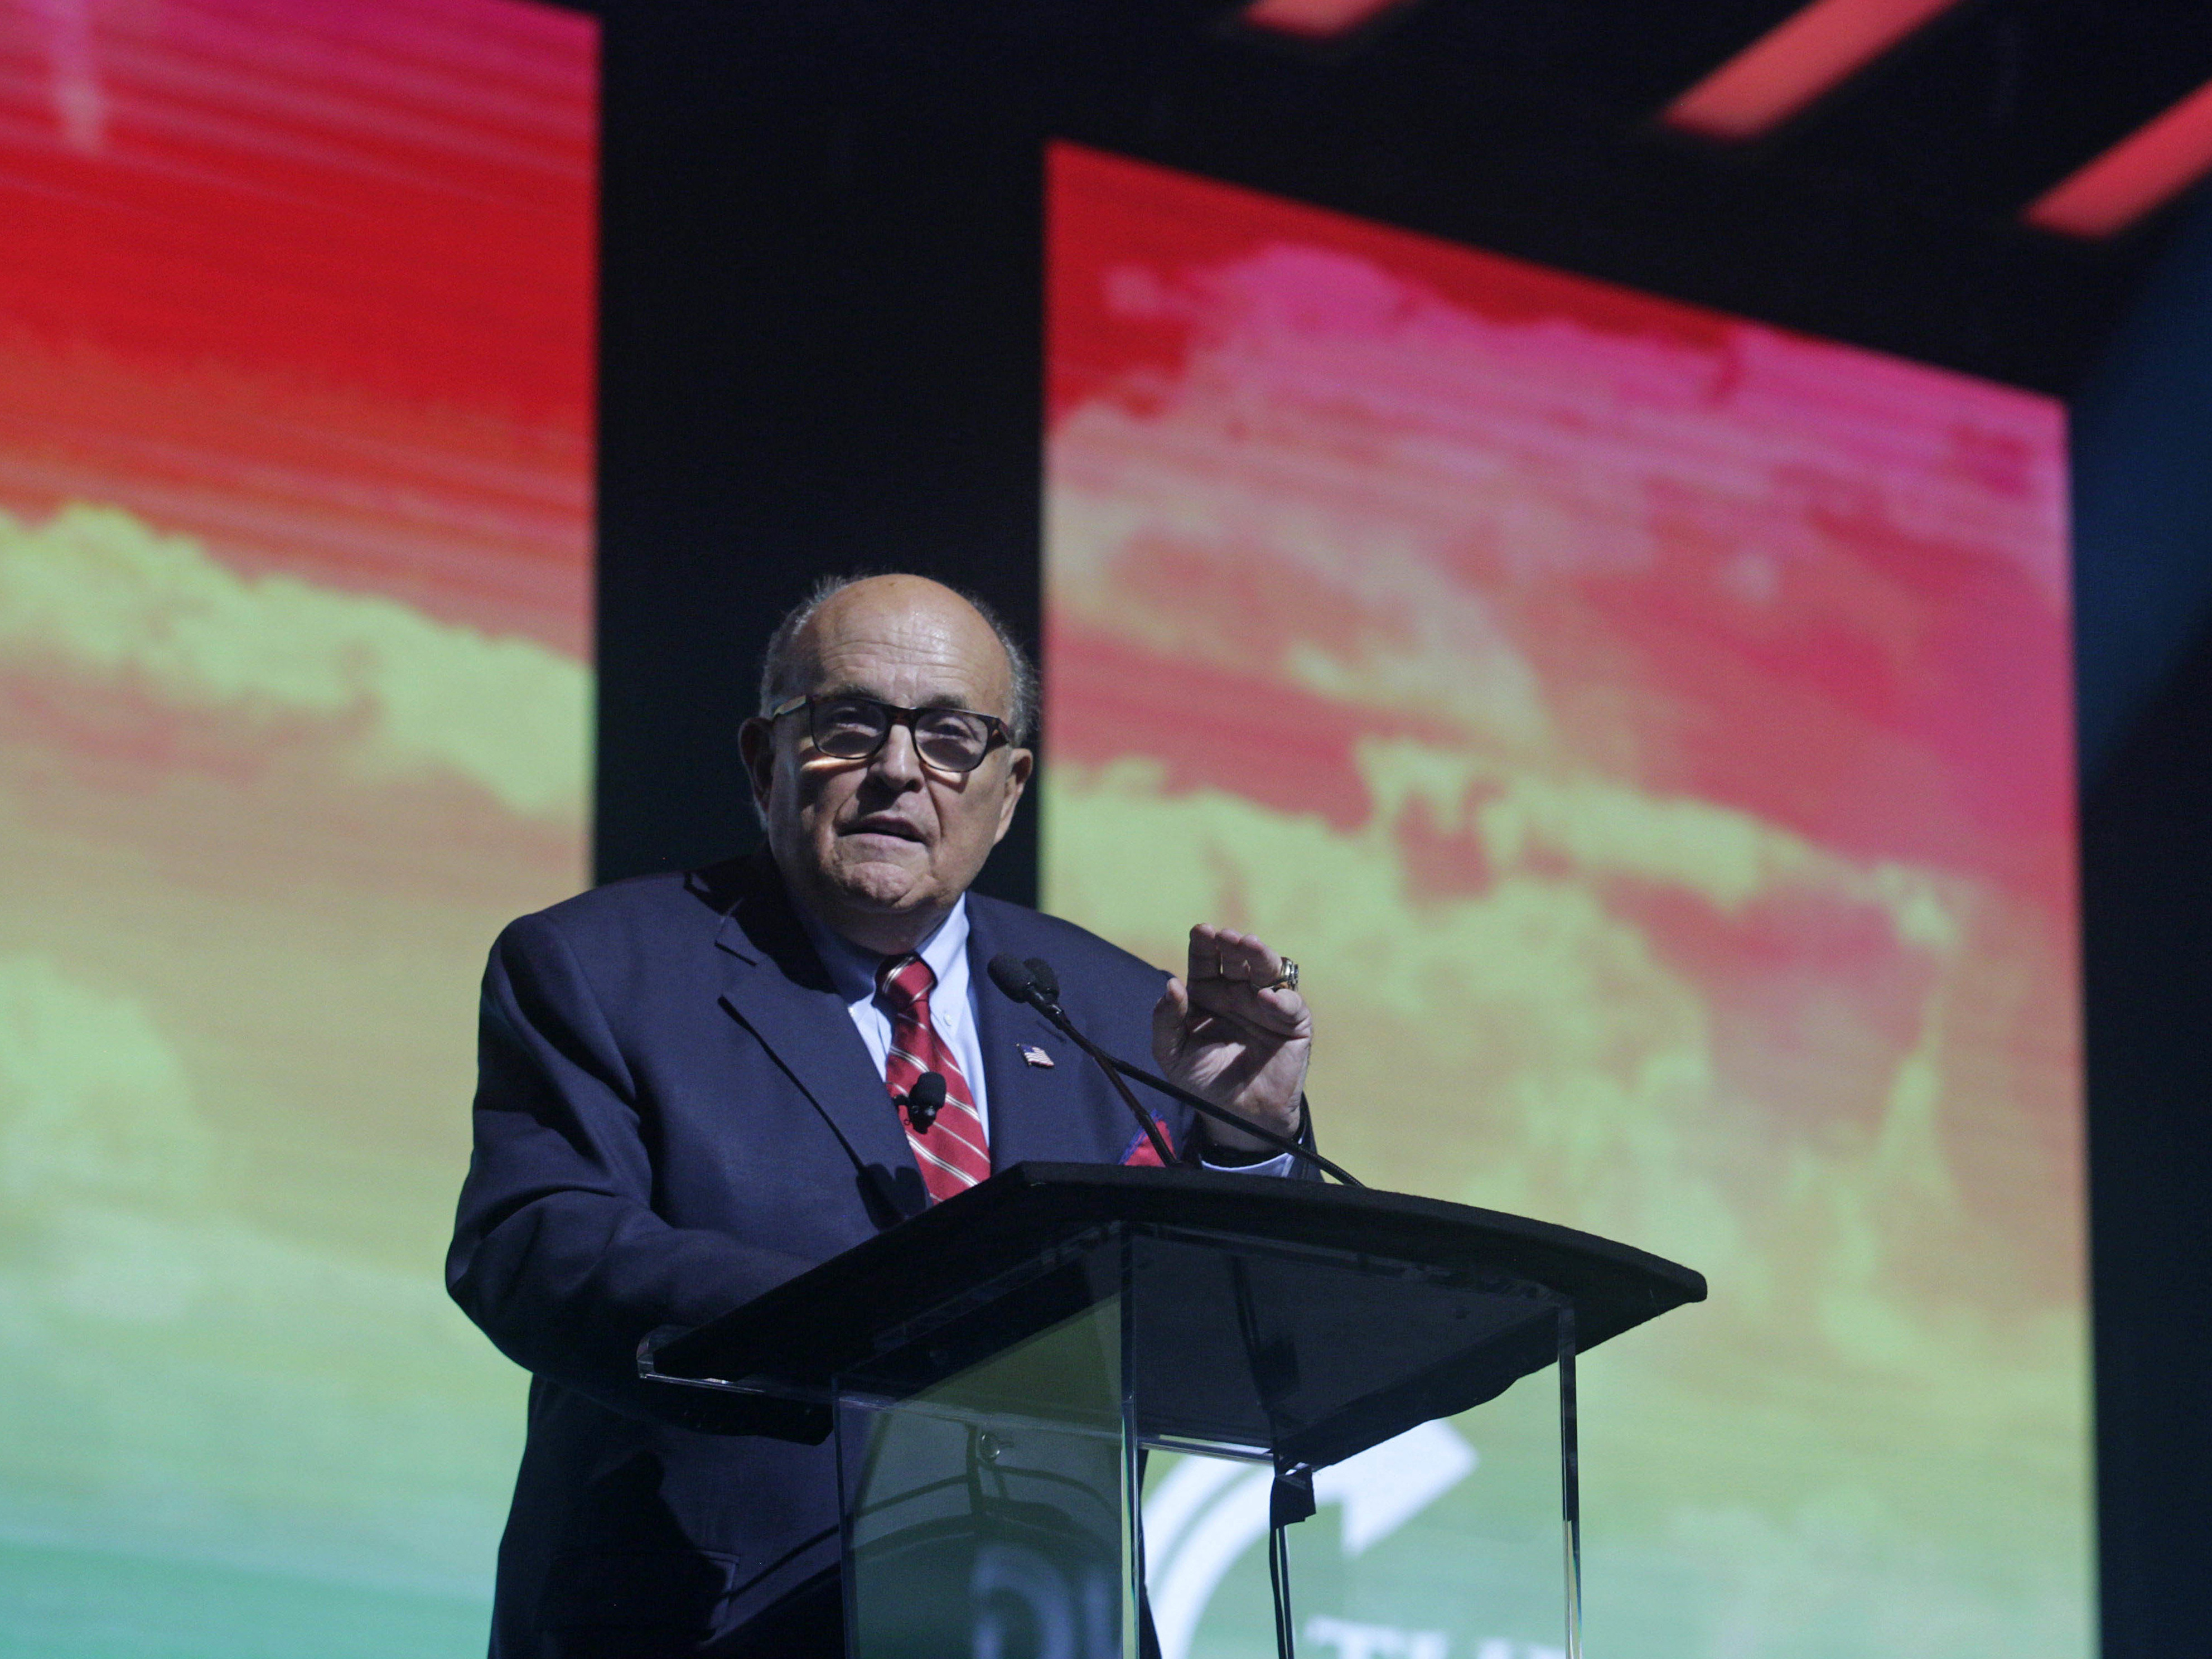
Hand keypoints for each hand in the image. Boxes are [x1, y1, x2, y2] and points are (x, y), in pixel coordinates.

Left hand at [1151, 924, 1310, 1152]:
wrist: (1238, 1117)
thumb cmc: (1203, 1082)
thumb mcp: (1173, 1054)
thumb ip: (1166, 1021)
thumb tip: (1171, 984)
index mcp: (1208, 994)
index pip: (1205, 961)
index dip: (1204, 944)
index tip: (1201, 931)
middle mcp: (1238, 992)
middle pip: (1237, 958)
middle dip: (1232, 943)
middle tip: (1226, 936)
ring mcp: (1267, 1004)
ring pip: (1267, 970)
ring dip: (1259, 955)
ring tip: (1250, 945)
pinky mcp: (1293, 1022)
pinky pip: (1290, 1003)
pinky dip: (1281, 998)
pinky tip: (1265, 998)